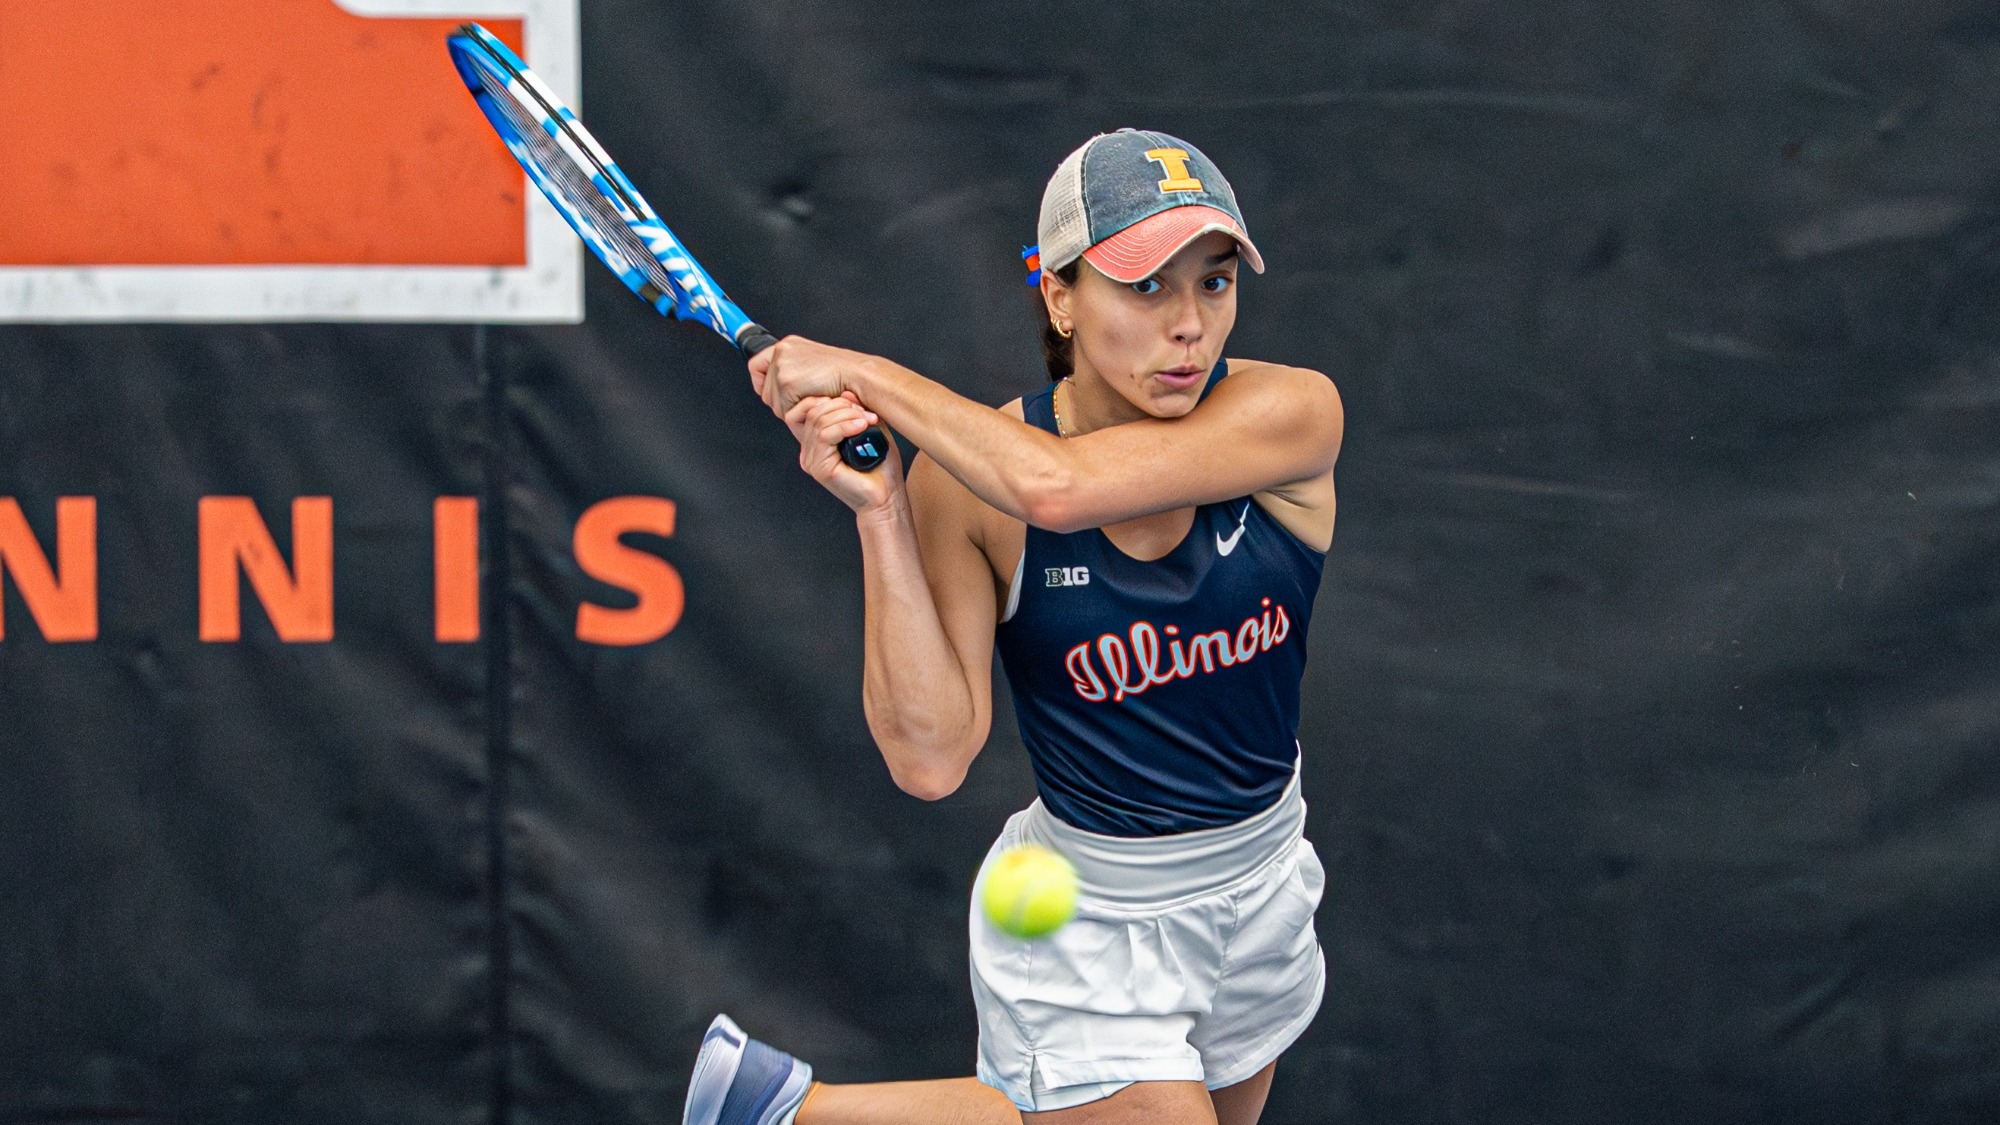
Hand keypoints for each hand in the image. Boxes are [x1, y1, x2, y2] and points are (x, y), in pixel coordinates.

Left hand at [748, 335, 874, 418]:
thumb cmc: (844, 374)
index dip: (760, 382)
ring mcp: (782, 366)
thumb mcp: (813, 364)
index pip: (756, 365)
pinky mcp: (787, 382)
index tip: (765, 390)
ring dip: (791, 408)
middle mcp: (782, 352)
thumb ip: (794, 371)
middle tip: (802, 400)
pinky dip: (799, 412)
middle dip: (781, 401)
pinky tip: (813, 402)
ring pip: (773, 402)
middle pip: (765, 390)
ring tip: (812, 399)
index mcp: (788, 345)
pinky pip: (784, 409)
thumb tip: (778, 388)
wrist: (857, 375)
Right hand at [787, 392, 903, 512]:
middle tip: (866, 413)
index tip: (856, 402)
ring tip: (868, 421)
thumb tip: (847, 391)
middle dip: (842, 405)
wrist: (886, 497)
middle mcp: (809, 450)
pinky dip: (844, 426)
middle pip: (813, 410)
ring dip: (846, 414)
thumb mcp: (869, 429)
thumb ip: (856, 411)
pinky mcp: (819, 468)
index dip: (830, 397)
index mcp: (816, 440)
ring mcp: (811, 460)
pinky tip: (861, 427)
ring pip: (819, 420)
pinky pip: (824, 436)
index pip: (807, 407)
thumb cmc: (880, 466)